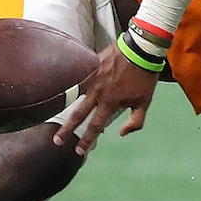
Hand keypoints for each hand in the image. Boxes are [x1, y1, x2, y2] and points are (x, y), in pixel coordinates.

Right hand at [54, 40, 159, 154]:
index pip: (95, 127)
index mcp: (110, 103)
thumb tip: (121, 133)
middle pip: (77, 115)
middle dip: (66, 130)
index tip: (78, 150)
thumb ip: (135, 121)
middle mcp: (97, 93)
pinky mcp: (90, 66)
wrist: (140, 49)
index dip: (86, 140)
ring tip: (55, 116)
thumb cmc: (144, 77)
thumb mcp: (145, 102)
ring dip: (65, 107)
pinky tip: (64, 90)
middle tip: (56, 140)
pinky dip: (72, 86)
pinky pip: (79, 78)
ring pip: (74, 95)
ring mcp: (92, 78)